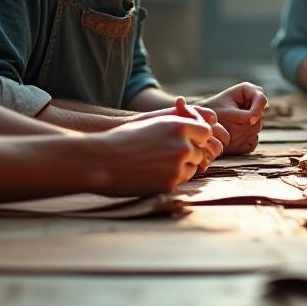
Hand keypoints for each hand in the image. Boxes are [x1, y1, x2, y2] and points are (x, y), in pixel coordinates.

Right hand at [96, 97, 212, 193]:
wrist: (100, 160)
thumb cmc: (123, 138)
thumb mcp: (152, 123)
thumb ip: (176, 124)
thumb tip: (197, 122)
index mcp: (178, 125)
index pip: (206, 132)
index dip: (198, 137)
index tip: (187, 141)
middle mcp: (183, 144)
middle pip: (201, 152)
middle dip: (190, 154)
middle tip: (168, 157)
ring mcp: (178, 165)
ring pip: (193, 168)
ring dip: (182, 167)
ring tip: (158, 165)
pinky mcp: (171, 183)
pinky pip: (181, 181)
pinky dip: (172, 179)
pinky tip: (153, 175)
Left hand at [197, 82, 265, 154]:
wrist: (202, 126)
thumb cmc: (212, 114)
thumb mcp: (228, 113)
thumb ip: (245, 115)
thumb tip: (254, 121)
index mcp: (246, 90)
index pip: (261, 98)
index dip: (258, 108)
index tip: (250, 120)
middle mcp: (251, 103)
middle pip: (260, 114)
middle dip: (248, 121)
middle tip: (230, 125)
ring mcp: (252, 118)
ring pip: (256, 128)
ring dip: (243, 132)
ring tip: (226, 131)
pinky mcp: (250, 132)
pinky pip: (253, 140)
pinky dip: (244, 142)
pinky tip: (231, 139)